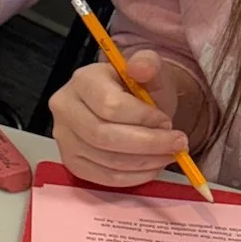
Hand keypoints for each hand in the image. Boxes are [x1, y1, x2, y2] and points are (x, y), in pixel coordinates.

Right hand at [49, 53, 189, 187]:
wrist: (130, 108)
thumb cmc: (140, 89)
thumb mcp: (150, 71)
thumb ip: (149, 63)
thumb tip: (141, 67)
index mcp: (83, 80)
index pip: (110, 106)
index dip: (143, 118)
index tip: (167, 121)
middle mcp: (65, 108)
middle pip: (103, 136)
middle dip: (147, 144)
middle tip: (176, 144)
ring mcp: (64, 137)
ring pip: (104, 160)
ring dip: (144, 162)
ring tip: (167, 155)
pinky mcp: (71, 161)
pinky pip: (102, 177)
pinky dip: (132, 177)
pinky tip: (151, 167)